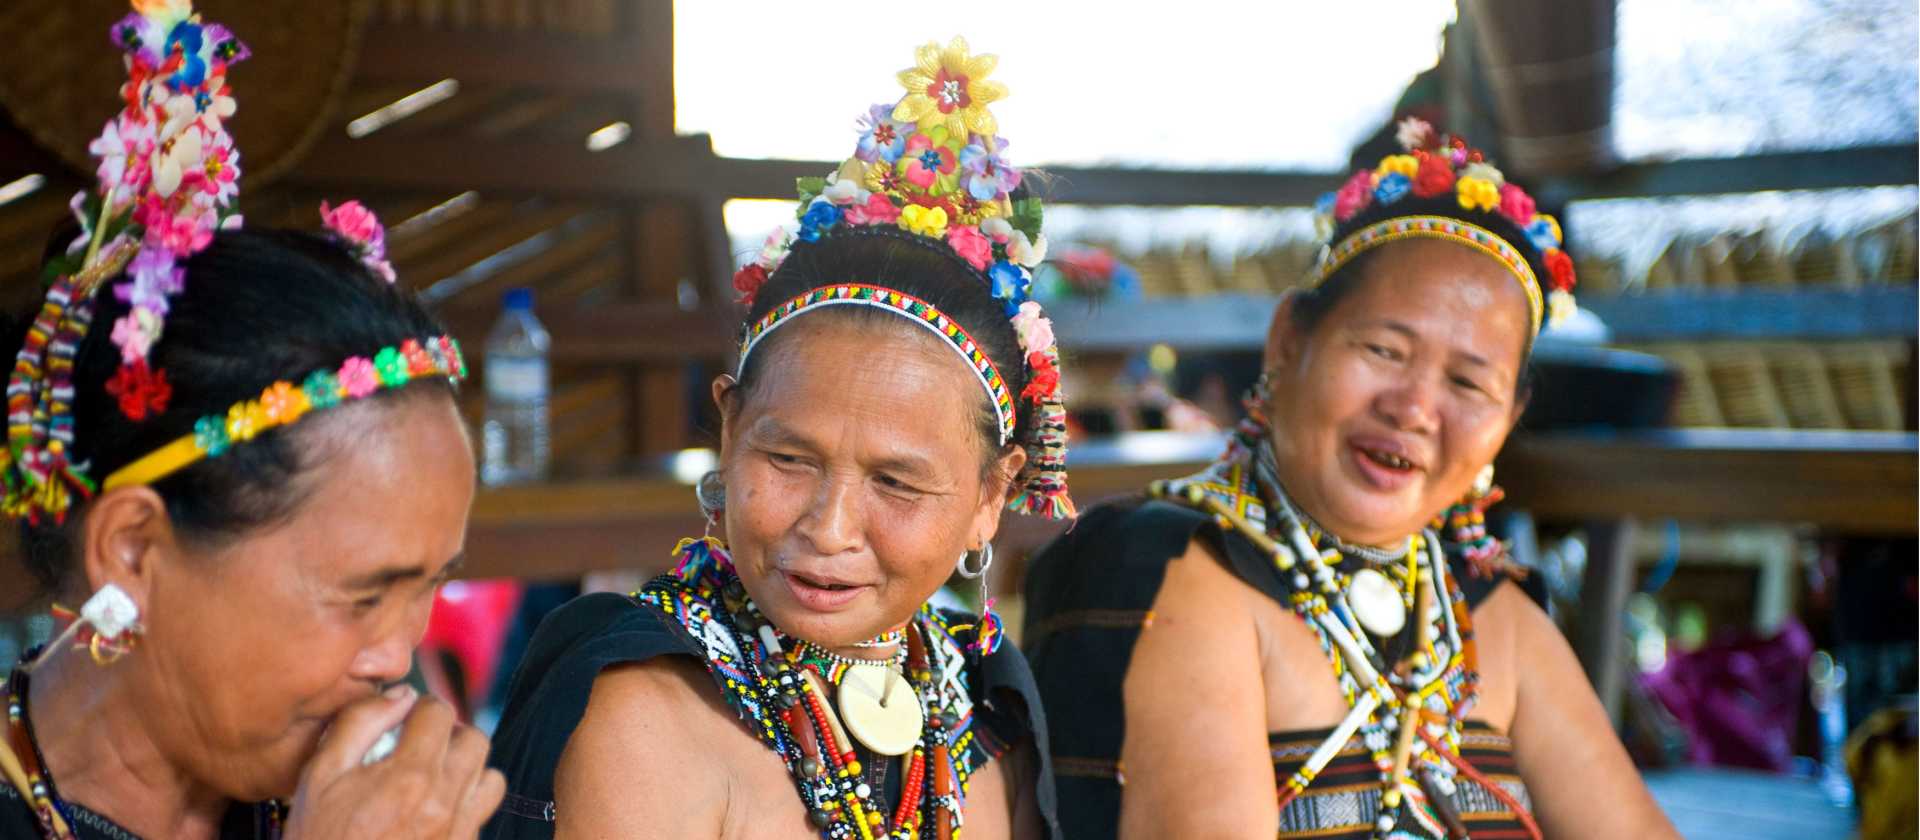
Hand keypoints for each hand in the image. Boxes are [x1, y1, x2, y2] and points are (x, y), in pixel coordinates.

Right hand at [284, 685, 506, 839]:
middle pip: (475, 740)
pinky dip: (468, 805)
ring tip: (435, 778)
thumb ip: (360, 724)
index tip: (405, 721)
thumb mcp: (320, 777)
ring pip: (491, 778)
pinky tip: (435, 813)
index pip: (440, 713)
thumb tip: (401, 695)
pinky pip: (483, 816)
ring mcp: (459, 831)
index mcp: (409, 776)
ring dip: (468, 770)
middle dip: (450, 735)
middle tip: (421, 746)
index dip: (421, 709)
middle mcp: (444, 802)